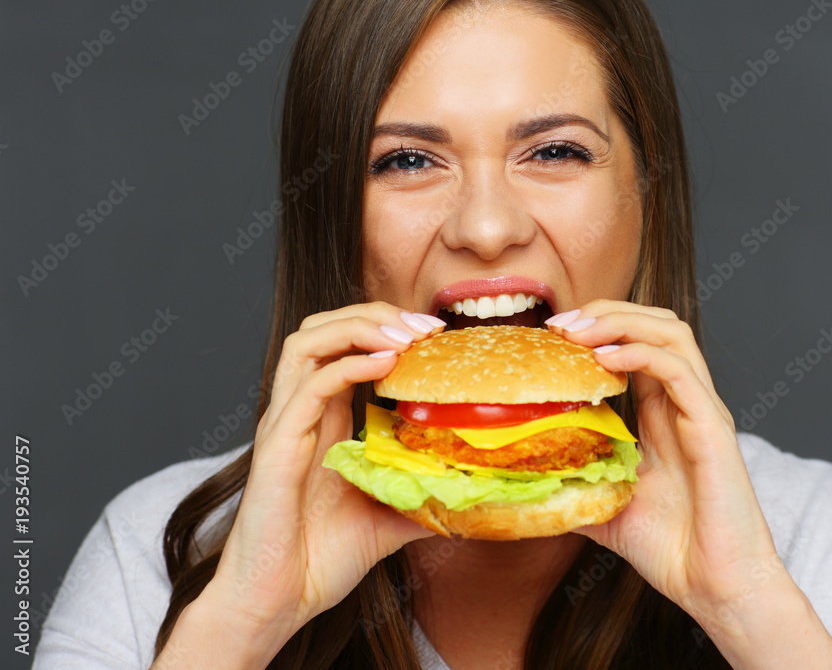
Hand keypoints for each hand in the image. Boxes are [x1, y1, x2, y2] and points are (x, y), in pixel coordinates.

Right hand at [202, 303, 443, 654]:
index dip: (387, 327)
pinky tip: (386, 363)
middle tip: (426, 327)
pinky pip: (310, 386)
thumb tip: (470, 492)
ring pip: (308, 341)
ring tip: (406, 336)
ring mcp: (286, 424)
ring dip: (361, 326)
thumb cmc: (318, 560)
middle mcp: (301, 411)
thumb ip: (421, 495)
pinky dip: (348, 364)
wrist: (275, 604)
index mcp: (323, 418)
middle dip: (376, 314)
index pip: (345, 344)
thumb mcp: (387, 517)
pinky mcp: (278, 446)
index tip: (435, 335)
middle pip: (324, 327)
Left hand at [547, 300, 790, 629]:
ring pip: (671, 333)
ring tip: (578, 331)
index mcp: (663, 413)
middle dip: (607, 311)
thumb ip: (575, 485)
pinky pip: (678, 371)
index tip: (552, 334)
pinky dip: (639, 354)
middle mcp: (685, 403)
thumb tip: (525, 484)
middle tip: (560, 323)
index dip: (597, 327)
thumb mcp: (606, 506)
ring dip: (621, 322)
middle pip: (656, 323)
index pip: (635, 343)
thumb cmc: (672, 549)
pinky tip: (604, 359)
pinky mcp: (713, 428)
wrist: (716, 588)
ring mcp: (702, 411)